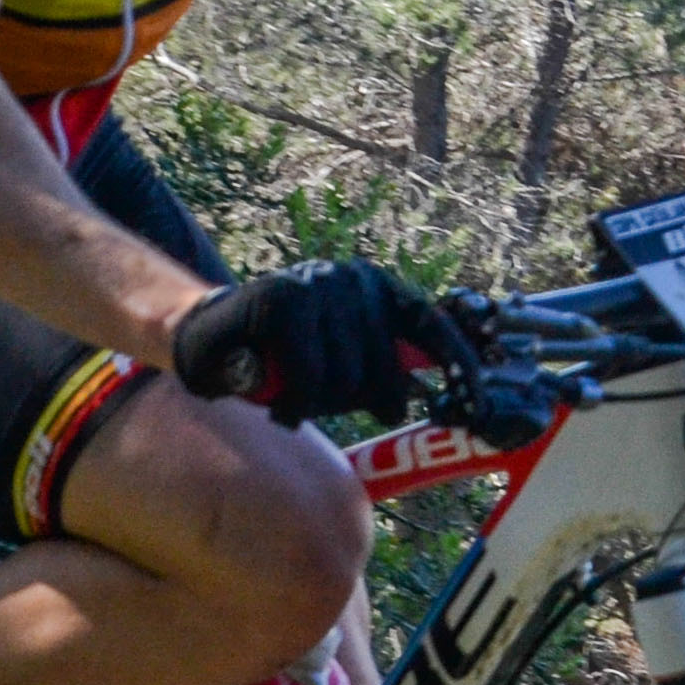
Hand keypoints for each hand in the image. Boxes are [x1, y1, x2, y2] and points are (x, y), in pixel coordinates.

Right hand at [170, 259, 471, 426]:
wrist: (206, 338)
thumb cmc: (284, 356)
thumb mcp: (344, 356)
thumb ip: (384, 366)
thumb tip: (424, 393)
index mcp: (379, 288)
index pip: (431, 325)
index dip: (459, 364)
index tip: (478, 405)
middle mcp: (354, 278)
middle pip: (386, 370)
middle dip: (359, 402)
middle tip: (324, 401)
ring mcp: (318, 286)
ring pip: (346, 381)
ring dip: (320, 405)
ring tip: (295, 396)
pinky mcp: (282, 302)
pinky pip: (310, 380)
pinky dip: (296, 406)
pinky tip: (281, 405)